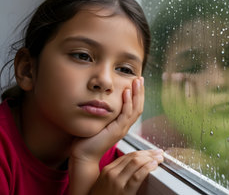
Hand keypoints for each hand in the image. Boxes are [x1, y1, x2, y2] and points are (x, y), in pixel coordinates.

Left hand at [69, 77, 144, 194]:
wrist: (83, 155)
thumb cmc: (86, 140)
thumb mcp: (97, 122)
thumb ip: (101, 112)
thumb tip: (98, 99)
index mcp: (121, 124)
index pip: (134, 107)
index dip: (137, 94)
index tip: (136, 82)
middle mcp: (124, 126)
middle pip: (138, 106)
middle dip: (140, 92)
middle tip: (140, 78)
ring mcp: (122, 129)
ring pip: (135, 109)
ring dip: (137, 94)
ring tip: (137, 81)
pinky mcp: (117, 131)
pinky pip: (125, 115)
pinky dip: (127, 103)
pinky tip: (126, 92)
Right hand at [90, 149, 163, 194]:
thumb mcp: (106, 183)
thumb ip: (118, 173)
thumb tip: (135, 166)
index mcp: (108, 170)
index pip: (128, 156)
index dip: (142, 152)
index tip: (152, 152)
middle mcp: (111, 173)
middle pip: (134, 157)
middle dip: (149, 153)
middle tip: (159, 152)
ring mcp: (117, 182)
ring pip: (136, 162)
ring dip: (151, 158)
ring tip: (160, 158)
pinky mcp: (124, 192)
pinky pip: (138, 176)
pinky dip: (148, 168)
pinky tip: (154, 165)